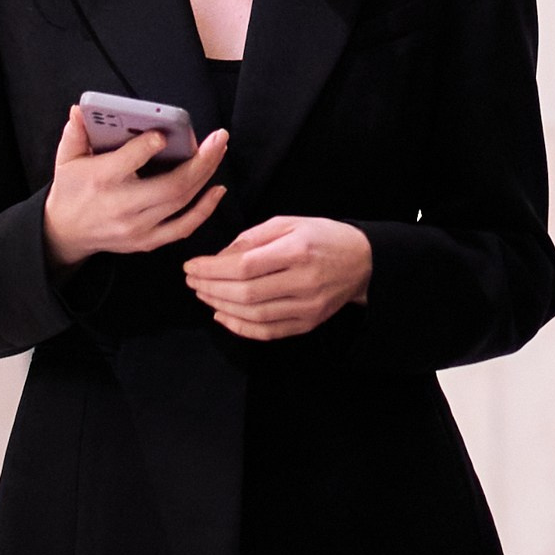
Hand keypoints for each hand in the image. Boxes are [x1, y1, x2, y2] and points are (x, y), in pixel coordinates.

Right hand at [43, 105, 228, 268]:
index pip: (130, 161)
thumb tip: (80, 110)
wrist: (65, 233)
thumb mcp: (66, 159)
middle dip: (201, 161)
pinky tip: (217, 189)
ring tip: (220, 151)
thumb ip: (75, 132)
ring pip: (181, 202)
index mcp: (101, 180)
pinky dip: (204, 210)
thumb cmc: (71, 190)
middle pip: (171, 186)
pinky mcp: (146, 241)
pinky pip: (183, 228)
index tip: (165, 132)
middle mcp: (122, 206)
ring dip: (206, 175)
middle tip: (219, 138)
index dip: (150, 145)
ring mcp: (137, 227)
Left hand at [183, 216, 371, 340]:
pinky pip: (269, 332)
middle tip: (192, 281)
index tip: (191, 266)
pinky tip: (222, 316)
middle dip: (211, 288)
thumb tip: (219, 258)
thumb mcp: (290, 222)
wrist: (363, 260)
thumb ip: (253, 237)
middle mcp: (304, 281)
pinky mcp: (309, 323)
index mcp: (298, 250)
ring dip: (221, 307)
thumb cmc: (322, 236)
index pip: (244, 266)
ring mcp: (308, 307)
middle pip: (246, 294)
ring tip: (203, 295)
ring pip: (254, 315)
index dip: (212, 269)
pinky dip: (241, 328)